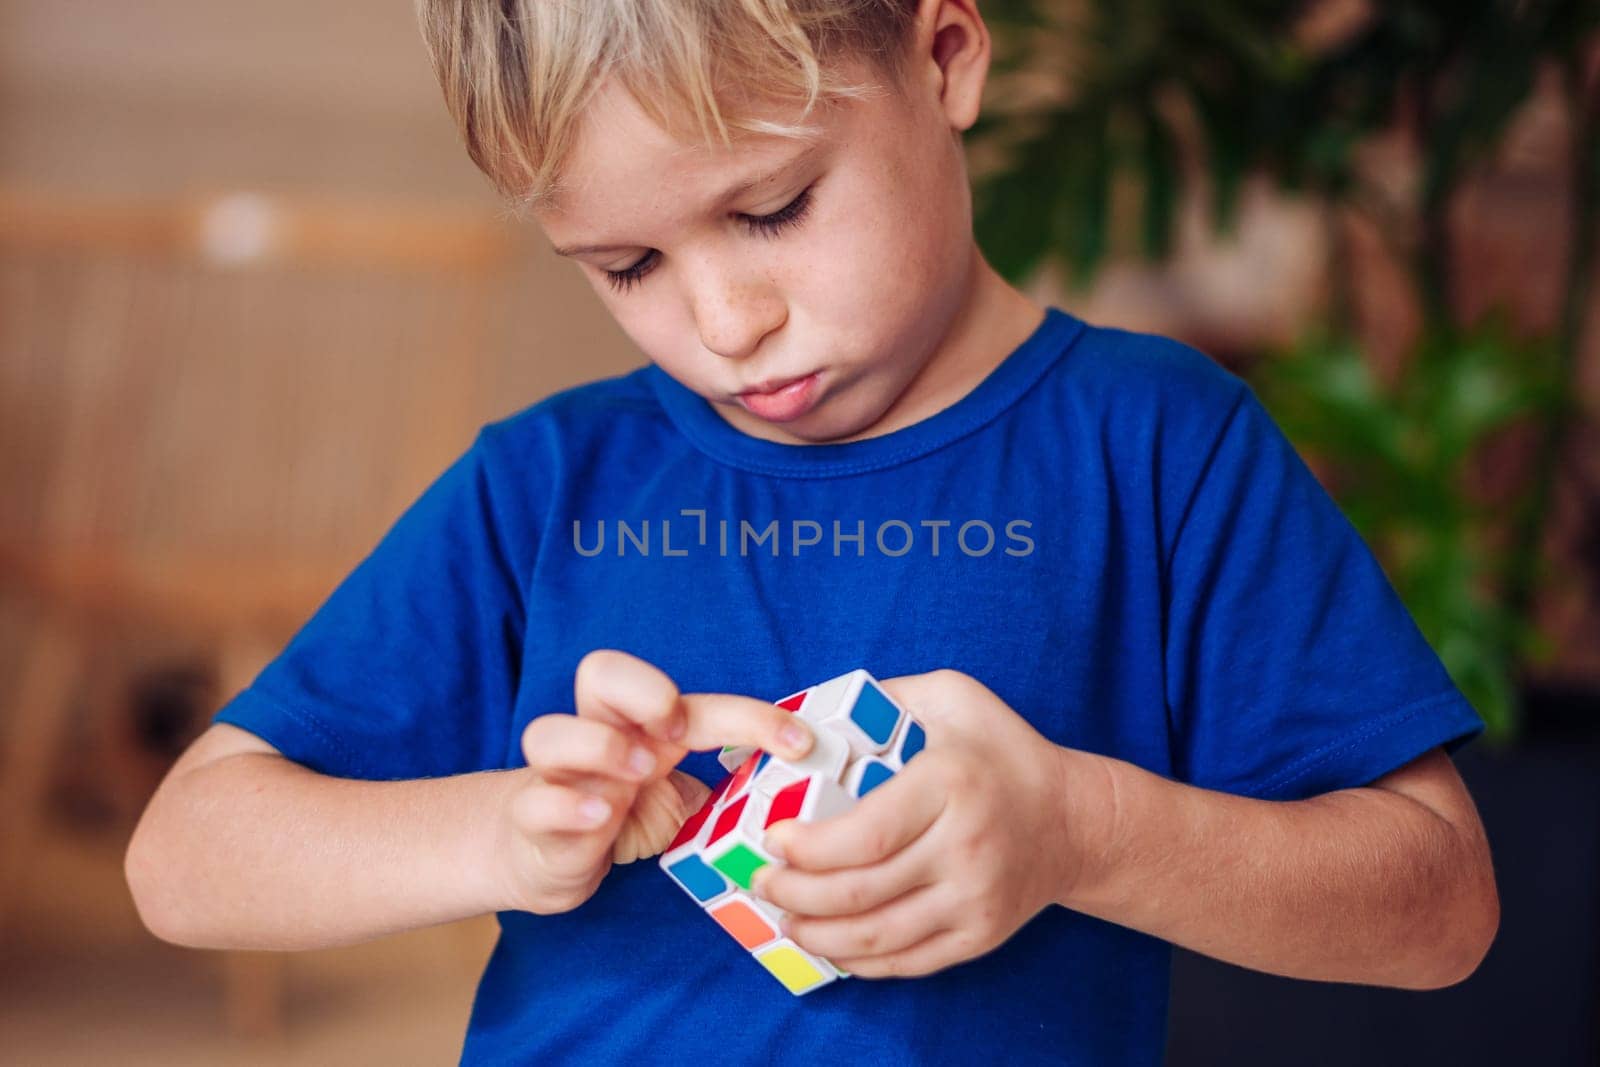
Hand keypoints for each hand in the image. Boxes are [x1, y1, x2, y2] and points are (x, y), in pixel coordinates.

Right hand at [499, 650, 814, 914]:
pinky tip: (597, 821)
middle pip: (600, 672)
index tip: (798, 743)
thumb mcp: (677, 796)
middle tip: (676, 731)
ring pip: (548, 733)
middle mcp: (597, 737)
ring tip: (638, 773)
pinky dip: (565, 807)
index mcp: (640, 727)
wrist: (544, 854)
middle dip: (645, 691)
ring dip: (600, 745)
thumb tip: (797, 791)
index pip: (693, 702)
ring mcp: (558, 778)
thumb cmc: (619, 811)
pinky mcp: (532, 822)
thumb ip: (724, 790)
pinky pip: (535, 803)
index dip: (749, 717)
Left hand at [749, 669, 1091, 978]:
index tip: (772, 840)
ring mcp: (974, 900)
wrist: (1074, 822)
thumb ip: (889, 696)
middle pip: (859, 892)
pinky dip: (858, 960)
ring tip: (784, 919)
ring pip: (876, 937)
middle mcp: (965, 849)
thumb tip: (817, 712)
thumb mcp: (954, 698)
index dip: (807, 849)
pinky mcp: (979, 936)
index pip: (864, 835)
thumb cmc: (1004, 752)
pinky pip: (906, 960)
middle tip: (761, 882)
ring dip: (816, 934)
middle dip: (794, 895)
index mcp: (950, 785)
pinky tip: (828, 943)